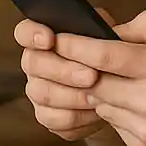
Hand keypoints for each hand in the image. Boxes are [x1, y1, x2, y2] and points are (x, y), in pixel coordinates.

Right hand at [14, 9, 117, 141]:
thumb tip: (102, 27)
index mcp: (44, 38)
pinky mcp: (46, 115)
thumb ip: (101, 27)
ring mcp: (37, 90)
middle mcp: (35, 63)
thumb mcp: (109, 36)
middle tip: (91, 75)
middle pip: (33, 63)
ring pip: (42, 93)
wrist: (120, 91)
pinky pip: (51, 119)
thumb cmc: (109, 59)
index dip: (33, 34)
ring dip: (72, 96)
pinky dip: (75, 117)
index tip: (49, 39)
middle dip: (63, 70)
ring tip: (98, 96)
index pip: (25, 31)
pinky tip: (94, 111)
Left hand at [52, 9, 145, 145]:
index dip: (74, 46)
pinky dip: (113, 109)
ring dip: (98, 90)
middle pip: (94, 81)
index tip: (57, 38)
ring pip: (99, 103)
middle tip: (76, 58)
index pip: (103, 56)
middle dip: (82, 69)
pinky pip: (112, 122)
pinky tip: (129, 102)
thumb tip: (109, 31)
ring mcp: (145, 128)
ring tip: (114, 80)